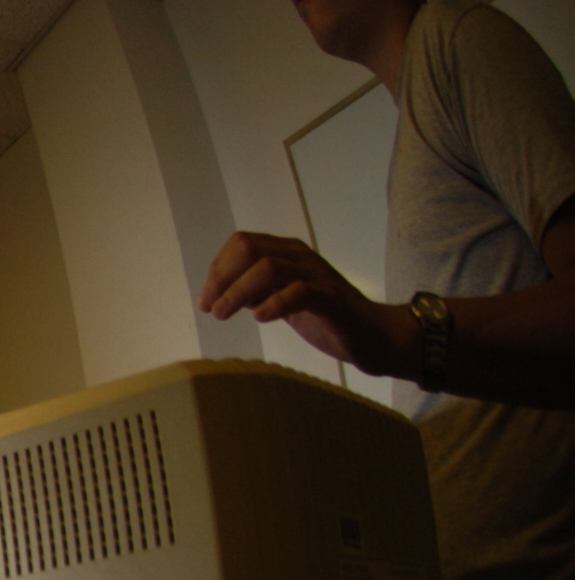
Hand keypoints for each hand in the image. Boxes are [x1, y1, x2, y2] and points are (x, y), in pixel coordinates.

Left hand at [198, 231, 415, 375]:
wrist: (371, 335)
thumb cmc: (324, 317)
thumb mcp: (279, 300)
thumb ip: (254, 291)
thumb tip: (217, 293)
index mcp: (287, 254)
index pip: (242, 243)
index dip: (218, 268)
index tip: (207, 297)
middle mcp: (300, 257)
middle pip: (250, 250)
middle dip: (222, 278)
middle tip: (209, 308)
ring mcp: (317, 275)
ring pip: (269, 268)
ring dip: (238, 292)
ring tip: (222, 314)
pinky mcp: (331, 298)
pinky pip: (300, 292)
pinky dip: (274, 303)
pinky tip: (260, 317)